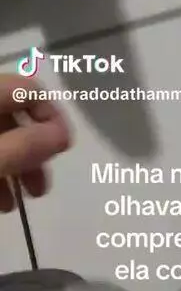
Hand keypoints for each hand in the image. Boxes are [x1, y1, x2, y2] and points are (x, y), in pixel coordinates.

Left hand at [0, 74, 70, 211]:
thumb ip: (24, 146)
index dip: (52, 115)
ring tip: (20, 202)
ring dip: (16, 166)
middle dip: (33, 151)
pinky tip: (2, 201)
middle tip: (42, 187)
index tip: (63, 150)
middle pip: (13, 116)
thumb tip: (64, 134)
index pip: (28, 89)